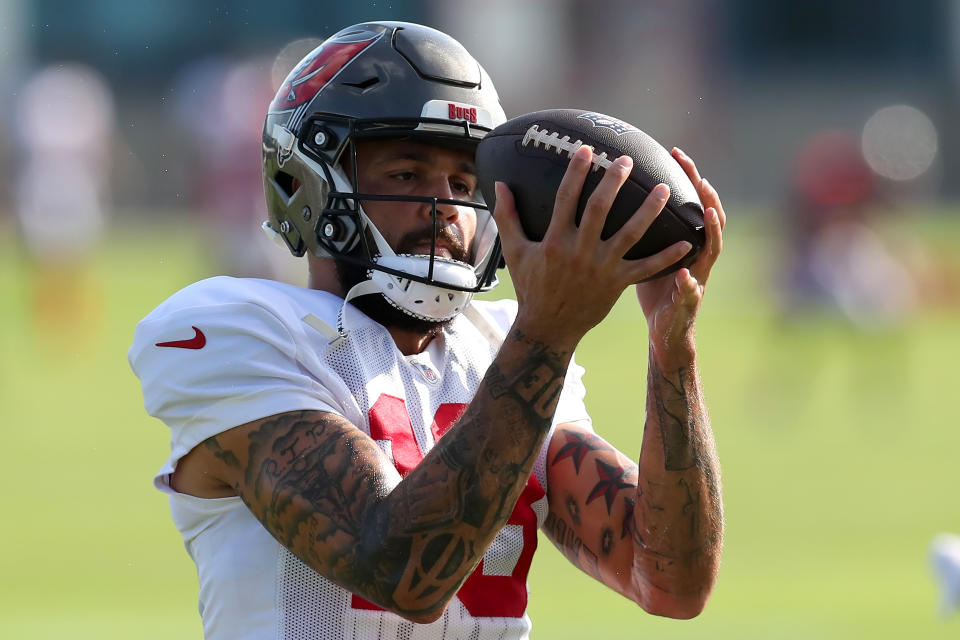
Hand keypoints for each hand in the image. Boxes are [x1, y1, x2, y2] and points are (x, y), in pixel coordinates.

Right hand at [494, 145, 691, 348]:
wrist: (547, 326)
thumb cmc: (530, 286)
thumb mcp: (515, 251)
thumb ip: (508, 216)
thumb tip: (499, 184)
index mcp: (555, 240)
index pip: (566, 198)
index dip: (576, 172)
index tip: (587, 150)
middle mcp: (579, 251)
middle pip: (601, 209)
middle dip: (615, 181)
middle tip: (628, 160)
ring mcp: (601, 268)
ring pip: (631, 234)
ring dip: (650, 211)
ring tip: (665, 189)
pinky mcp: (617, 283)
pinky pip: (646, 268)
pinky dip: (667, 257)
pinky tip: (686, 242)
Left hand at [636, 147, 724, 363]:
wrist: (666, 331)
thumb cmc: (656, 290)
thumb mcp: (650, 255)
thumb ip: (641, 230)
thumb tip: (613, 200)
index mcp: (686, 242)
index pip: (691, 202)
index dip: (688, 177)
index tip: (676, 152)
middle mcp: (698, 256)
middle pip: (710, 219)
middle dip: (706, 194)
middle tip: (697, 173)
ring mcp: (697, 278)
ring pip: (712, 251)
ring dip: (711, 230)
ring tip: (705, 211)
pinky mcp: (687, 304)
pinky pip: (690, 292)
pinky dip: (689, 284)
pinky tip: (684, 274)